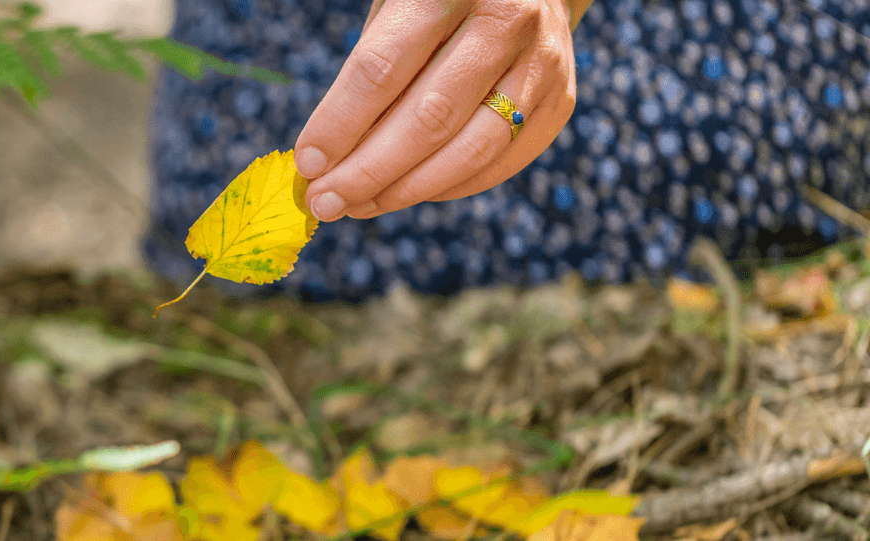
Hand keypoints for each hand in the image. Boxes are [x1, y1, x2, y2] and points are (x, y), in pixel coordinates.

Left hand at [293, 0, 590, 221]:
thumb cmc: (436, 2)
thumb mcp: (394, 9)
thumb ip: (368, 74)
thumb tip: (328, 160)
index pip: (382, 69)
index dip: (340, 124)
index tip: (307, 165)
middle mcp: (508, 20)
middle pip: (428, 117)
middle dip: (367, 170)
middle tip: (324, 202)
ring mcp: (544, 62)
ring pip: (469, 149)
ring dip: (405, 190)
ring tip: (357, 206)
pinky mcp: (562, 98)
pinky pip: (500, 161)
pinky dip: (448, 187)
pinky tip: (405, 194)